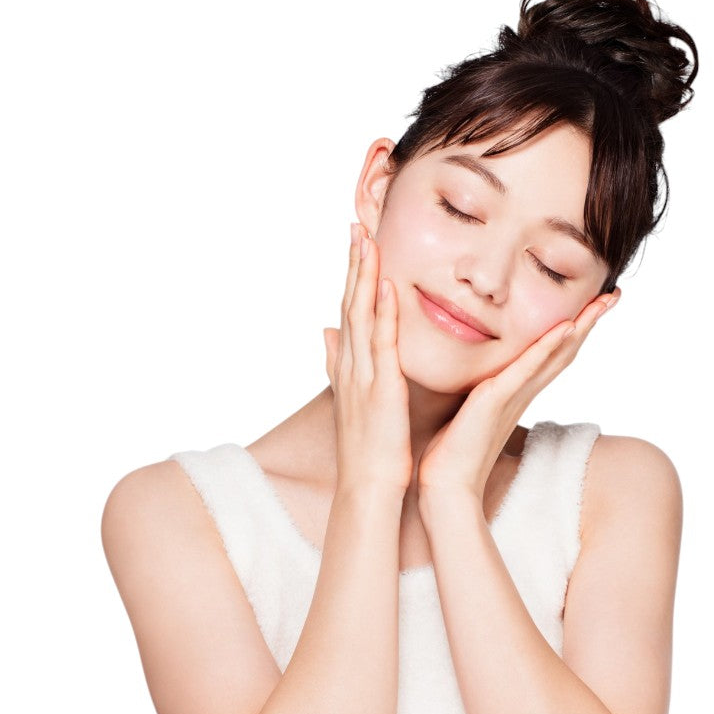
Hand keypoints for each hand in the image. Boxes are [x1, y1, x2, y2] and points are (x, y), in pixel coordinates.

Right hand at [323, 223, 412, 495]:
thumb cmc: (369, 450)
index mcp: (349, 368)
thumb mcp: (354, 400)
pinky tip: (387, 286)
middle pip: (350, 306)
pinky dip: (383, 313)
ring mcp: (363, 376)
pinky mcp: (381, 389)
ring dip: (364, 277)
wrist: (367, 487)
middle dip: (352, 265)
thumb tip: (325, 333)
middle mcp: (351, 366)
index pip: (349, 314)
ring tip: (367, 241)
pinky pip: (382, 344)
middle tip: (356, 226)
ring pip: (362, 317)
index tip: (355, 244)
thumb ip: (339, 363)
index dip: (351, 278)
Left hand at [415, 290, 618, 503]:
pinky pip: (528, 367)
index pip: (553, 354)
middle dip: (591, 320)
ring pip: (557, 354)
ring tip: (604, 300)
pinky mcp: (498, 399)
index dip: (575, 328)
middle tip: (614, 293)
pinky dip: (548, 346)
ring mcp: (514, 395)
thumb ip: (477, 391)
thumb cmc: (452, 451)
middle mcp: (524, 392)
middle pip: (567, 350)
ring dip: (582, 325)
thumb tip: (473, 378)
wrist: (446, 484)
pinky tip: (566, 326)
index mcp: (518, 392)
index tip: (593, 303)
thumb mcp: (468, 408)